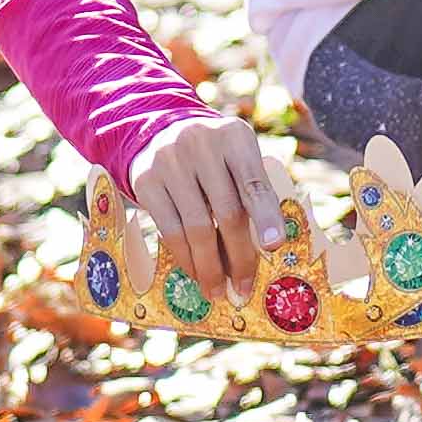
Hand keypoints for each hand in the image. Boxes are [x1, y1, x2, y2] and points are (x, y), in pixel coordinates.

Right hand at [126, 117, 295, 311]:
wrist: (161, 132)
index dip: (266, 216)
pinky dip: (186, 258)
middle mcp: (201, 144)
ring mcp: (170, 162)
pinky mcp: (146, 181)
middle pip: (227, 211)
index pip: (254, 183)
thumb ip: (253, 191)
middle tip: (244, 287)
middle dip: (239, 256)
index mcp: (234, 137)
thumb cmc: (214, 156)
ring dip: (210, 267)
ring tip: (218, 290)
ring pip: (196, 227)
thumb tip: (266, 249)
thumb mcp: (238, 157)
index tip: (275, 246)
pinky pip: (170, 230)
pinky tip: (196, 272)